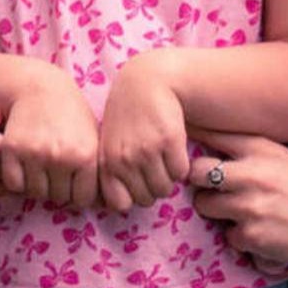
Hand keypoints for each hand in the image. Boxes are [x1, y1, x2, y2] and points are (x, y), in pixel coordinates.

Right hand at [1, 71, 99, 206]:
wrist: (39, 87)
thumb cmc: (71, 115)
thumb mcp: (92, 138)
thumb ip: (98, 171)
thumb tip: (109, 206)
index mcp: (87, 155)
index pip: (82, 200)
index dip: (76, 193)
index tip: (73, 181)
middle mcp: (62, 156)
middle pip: (58, 198)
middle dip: (56, 188)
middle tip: (54, 170)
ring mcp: (35, 153)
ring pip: (35, 192)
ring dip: (37, 185)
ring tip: (40, 166)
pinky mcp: (12, 149)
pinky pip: (13, 184)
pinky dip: (17, 179)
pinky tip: (25, 164)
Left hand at [97, 52, 189, 211]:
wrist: (147, 82)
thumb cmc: (127, 116)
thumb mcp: (109, 142)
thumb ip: (111, 171)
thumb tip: (123, 204)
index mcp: (106, 162)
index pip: (120, 204)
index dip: (131, 198)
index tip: (135, 186)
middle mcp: (124, 159)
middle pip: (147, 199)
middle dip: (152, 188)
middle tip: (154, 169)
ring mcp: (147, 150)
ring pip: (165, 188)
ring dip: (168, 178)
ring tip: (163, 159)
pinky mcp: (170, 141)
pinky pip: (181, 172)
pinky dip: (181, 166)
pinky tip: (174, 149)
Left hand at [187, 137, 287, 280]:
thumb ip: (256, 155)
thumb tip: (218, 151)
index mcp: (263, 150)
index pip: (214, 134)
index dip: (194, 135)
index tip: (180, 135)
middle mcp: (252, 174)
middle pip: (196, 171)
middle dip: (199, 181)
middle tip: (212, 188)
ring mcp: (249, 206)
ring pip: (204, 205)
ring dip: (215, 211)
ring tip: (240, 213)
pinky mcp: (250, 235)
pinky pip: (227, 235)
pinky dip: (240, 238)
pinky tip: (263, 235)